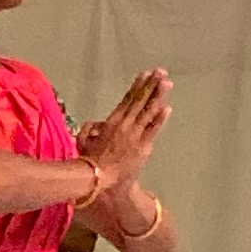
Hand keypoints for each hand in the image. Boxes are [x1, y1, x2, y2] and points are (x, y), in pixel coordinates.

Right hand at [79, 67, 173, 197]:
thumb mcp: (83, 140)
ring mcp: (136, 135)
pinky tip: (167, 107)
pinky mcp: (143, 147)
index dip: (137, 86)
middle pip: (141, 101)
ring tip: (167, 83)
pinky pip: (153, 130)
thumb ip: (91, 128)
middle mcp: (125, 124)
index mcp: (112, 121)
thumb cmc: (89, 161)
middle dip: (151, 85)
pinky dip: (160, 119)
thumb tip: (99, 124)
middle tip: (161, 72)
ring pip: (149, 112)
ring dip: (159, 96)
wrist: (100, 179)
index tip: (145, 74)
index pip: (127, 99)